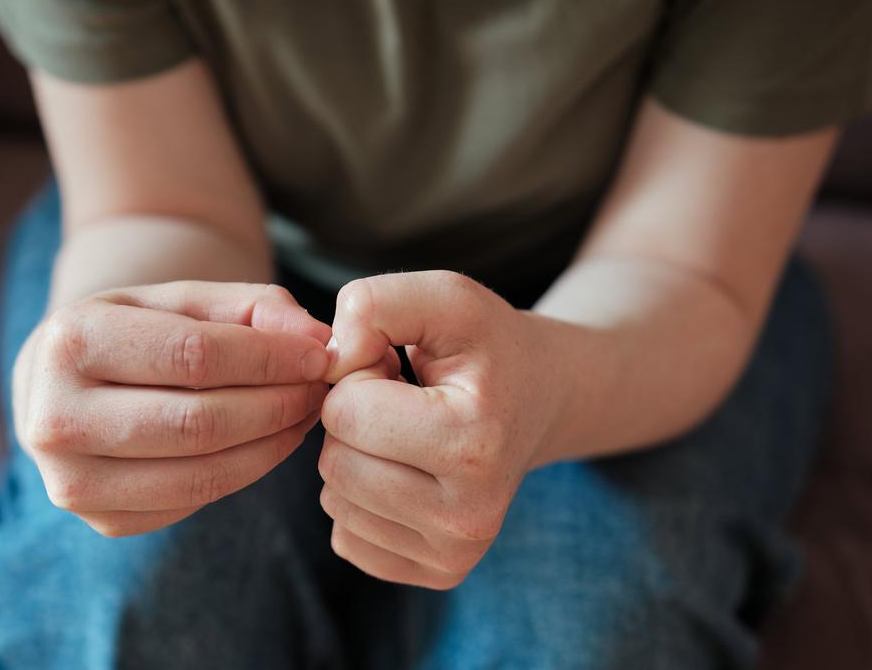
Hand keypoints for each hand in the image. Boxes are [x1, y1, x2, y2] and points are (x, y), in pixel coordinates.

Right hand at [13, 281, 331, 535]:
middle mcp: (55, 418)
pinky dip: (248, 471)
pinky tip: (272, 440)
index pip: (195, 356)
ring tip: (305, 413)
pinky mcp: (102, 521)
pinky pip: (195, 502)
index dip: (271, 359)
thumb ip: (258, 308)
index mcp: (70, 342)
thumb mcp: (191, 299)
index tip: (320, 356)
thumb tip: (319, 340)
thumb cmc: (144, 330)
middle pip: (200, 423)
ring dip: (273, 443)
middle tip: (320, 388)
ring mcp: (73, 481)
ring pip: (202, 474)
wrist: (74, 381)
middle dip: (279, 405)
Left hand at [318, 271, 566, 588]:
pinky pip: (346, 536)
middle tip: (405, 399)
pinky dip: (364, 496)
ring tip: (410, 430)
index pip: (345, 414)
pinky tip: (409, 468)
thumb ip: (375, 305)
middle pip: (335, 463)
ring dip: (358, 455)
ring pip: (335, 501)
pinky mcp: (439, 573)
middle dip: (354, 418)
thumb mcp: (445, 296)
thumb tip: (327, 365)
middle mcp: (470, 516)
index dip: (360, 374)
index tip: (402, 369)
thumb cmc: (488, 345)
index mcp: (473, 445)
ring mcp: (456, 553)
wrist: (545, 397)